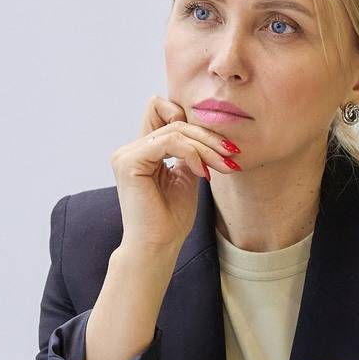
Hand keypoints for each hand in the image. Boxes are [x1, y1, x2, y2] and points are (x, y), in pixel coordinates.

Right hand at [110, 96, 240, 254]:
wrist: (157, 248)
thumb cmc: (171, 220)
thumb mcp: (186, 177)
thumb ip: (189, 152)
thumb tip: (207, 131)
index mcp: (141, 152)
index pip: (163, 112)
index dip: (193, 122)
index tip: (222, 146)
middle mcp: (130, 150)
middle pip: (175, 120)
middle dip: (209, 138)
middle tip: (232, 156)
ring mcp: (126, 155)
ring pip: (175, 130)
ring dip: (206, 147)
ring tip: (224, 166)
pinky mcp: (129, 162)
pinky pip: (169, 142)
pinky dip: (192, 154)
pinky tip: (204, 173)